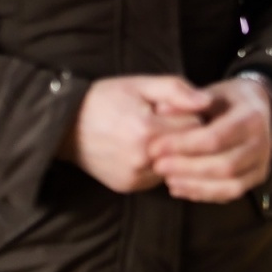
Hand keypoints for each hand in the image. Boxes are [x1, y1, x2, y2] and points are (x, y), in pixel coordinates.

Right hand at [57, 76, 210, 192]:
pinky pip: (159, 177)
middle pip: (189, 150)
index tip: (174, 107)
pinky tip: (143, 149)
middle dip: (184, 134)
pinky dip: (159, 164)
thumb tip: (207, 103)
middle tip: (165, 120)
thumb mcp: (139, 84)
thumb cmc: (104, 99)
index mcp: (147, 132)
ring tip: (151, 133)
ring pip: (176, 166)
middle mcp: (142, 161)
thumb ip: (176, 90)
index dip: (190, 114)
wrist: (63, 125)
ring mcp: (135, 178)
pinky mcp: (129, 187)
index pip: (196, 127)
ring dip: (173, 152)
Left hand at [149, 78, 271, 202]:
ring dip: (195, 185)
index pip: (216, 138)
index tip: (156, 147)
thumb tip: (161, 111)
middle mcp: (262, 143)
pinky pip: (231, 193)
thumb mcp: (209, 92)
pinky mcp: (257, 177)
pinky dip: (204, 193)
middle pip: (224, 166)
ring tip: (167, 179)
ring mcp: (262, 163)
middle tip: (158, 166)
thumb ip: (187, 101)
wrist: (258, 106)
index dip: (183, 145)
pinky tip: (180, 187)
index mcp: (251, 117)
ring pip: (230, 185)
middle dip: (187, 168)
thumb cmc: (228, 99)